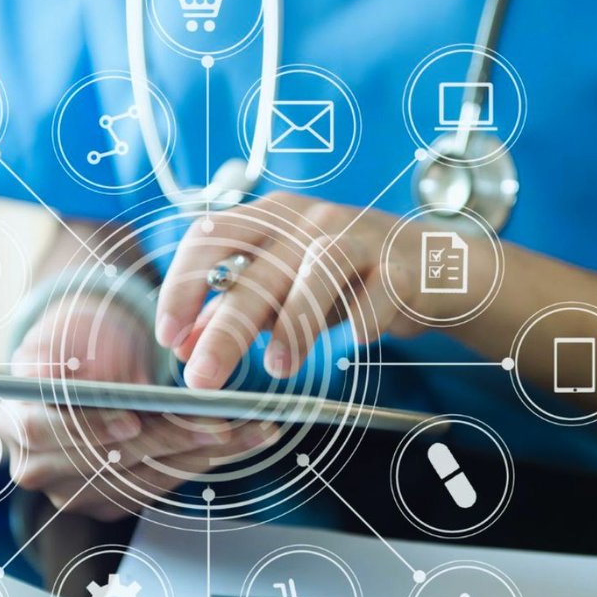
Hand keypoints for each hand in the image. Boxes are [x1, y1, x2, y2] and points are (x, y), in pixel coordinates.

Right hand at [0, 293, 273, 520]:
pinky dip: (199, 464)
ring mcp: (72, 493)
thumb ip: (64, 351)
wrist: (86, 362)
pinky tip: (239, 443)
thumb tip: (74, 373)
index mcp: (16, 420)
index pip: (46, 431)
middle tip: (219, 422)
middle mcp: (36, 467)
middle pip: (104, 462)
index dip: (90, 427)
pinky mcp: (108, 504)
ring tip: (251, 431)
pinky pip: (156, 488)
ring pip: (141, 479)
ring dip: (201, 455)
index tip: (132, 419)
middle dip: (168, 440)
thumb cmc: (78, 339)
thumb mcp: (67, 330)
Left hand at [155, 192, 462, 388]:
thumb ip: (231, 312)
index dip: (182, 285)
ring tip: (278, 369)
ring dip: (294, 323)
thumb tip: (182, 346)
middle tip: (203, 379)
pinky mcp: (400, 262)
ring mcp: (357, 235)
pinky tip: (356, 340)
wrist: (427, 267)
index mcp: (269, 217)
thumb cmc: (342, 277)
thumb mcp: (281, 290)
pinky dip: (364, 316)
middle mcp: (308, 219)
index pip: (210, 237)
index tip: (169, 335)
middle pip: (257, 270)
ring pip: (316, 270)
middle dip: (224, 329)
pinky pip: (379, 289)